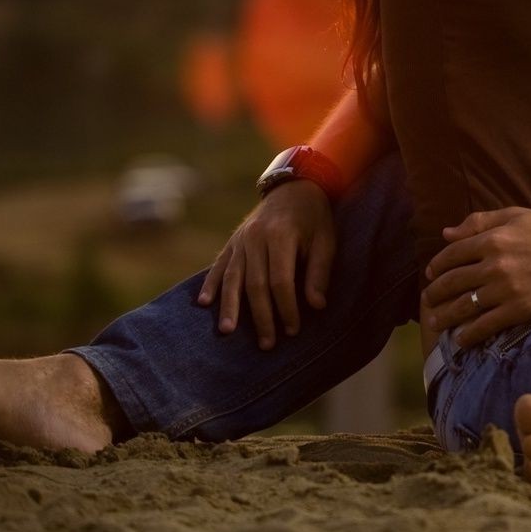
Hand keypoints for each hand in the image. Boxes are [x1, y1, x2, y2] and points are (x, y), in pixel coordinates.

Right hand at [198, 180, 335, 349]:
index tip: (293, 329)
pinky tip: (204, 303)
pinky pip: (219, 266)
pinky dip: (211, 284)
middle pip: (255, 285)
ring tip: (228, 332)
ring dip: (230, 307)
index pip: (281, 281)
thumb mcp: (326, 241)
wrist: (295, 187)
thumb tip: (316, 306)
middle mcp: (256, 238)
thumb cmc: (315, 218)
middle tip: (267, 344)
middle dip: (261, 316)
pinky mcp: (232, 242)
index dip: (286, 308)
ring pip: (232, 278)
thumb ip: (319, 272)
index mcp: (281, 236)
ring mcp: (241, 240)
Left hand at [420, 207, 530, 346]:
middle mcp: (493, 265)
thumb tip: (446, 233)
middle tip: (427, 302)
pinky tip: (460, 339)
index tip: (431, 274)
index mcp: (492, 239)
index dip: (436, 266)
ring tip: (436, 323)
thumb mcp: (515, 216)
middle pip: (452, 282)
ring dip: (445, 316)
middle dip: (435, 294)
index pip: (452, 255)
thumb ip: (479, 222)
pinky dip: (468, 334)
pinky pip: (485, 325)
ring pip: (463, 306)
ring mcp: (505, 290)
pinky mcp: (518, 310)